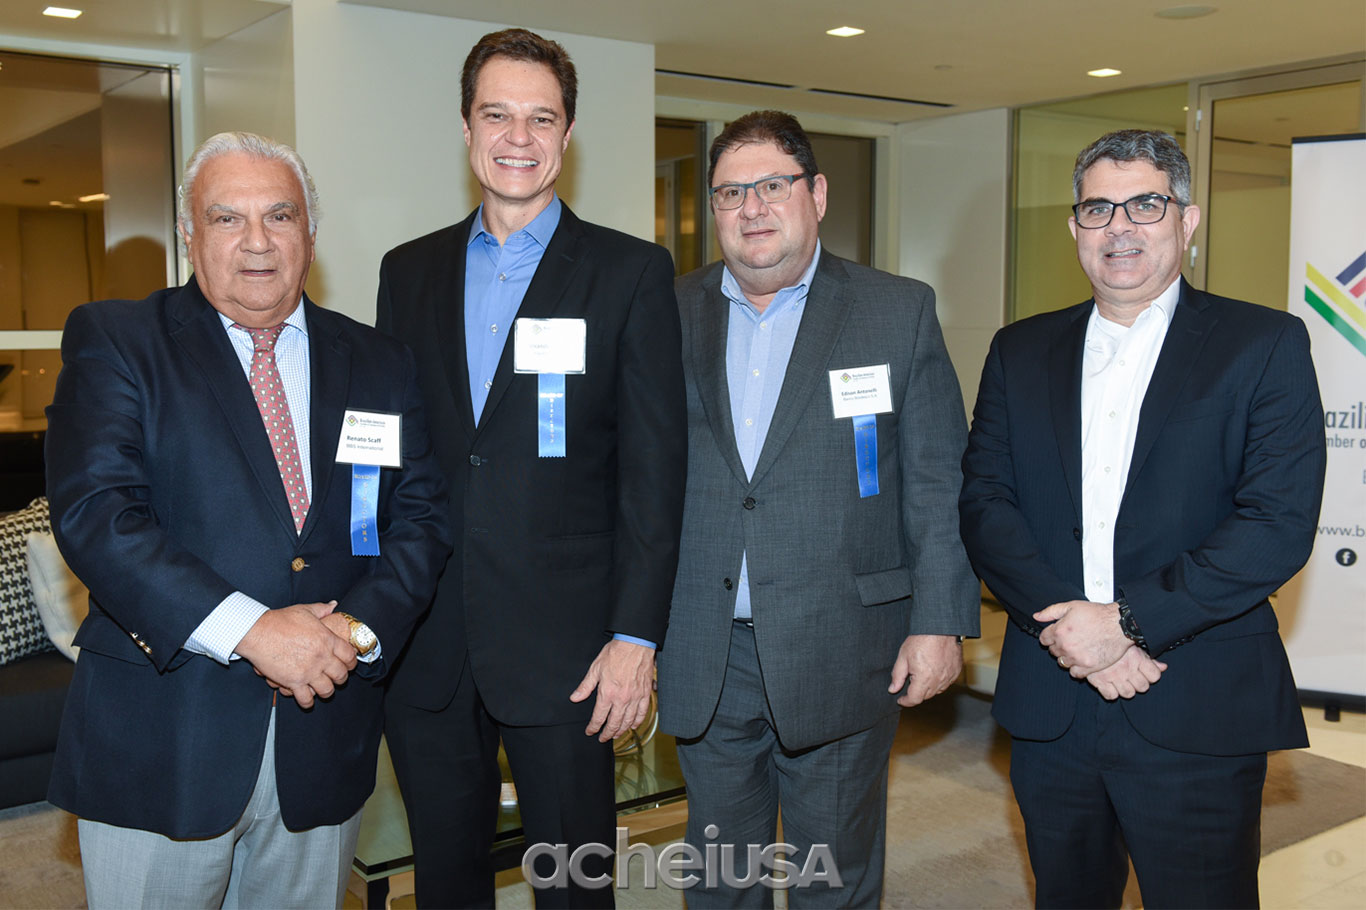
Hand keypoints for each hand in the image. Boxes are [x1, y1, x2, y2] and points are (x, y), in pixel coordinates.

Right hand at [235, 601, 355, 708]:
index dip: (352, 662)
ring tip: (323, 689)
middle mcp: (321, 657)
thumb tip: (334, 605)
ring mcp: (309, 672)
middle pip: (341, 675)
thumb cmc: (280, 620)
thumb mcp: (305, 610)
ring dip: (327, 691)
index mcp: (327, 640)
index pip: (350, 656)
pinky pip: (306, 699)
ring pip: (327, 690)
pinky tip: (307, 699)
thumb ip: (322, 609)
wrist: (258, 632)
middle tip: (336, 677)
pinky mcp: (294, 682)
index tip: (349, 664)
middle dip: (341, 678)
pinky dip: (308, 701)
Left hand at [569, 639, 654, 741]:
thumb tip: (575, 698)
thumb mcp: (595, 668)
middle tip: (603, 738)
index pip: (599, 717)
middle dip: (607, 733)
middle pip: (614, 723)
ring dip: (621, 730)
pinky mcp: (645, 694)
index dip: (593, 727)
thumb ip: (585, 686)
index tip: (590, 731)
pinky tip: (633, 725)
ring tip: (616, 734)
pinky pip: (642, 713)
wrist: (635, 644)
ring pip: (628, 721)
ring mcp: (635, 697)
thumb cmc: (615, 653)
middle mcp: (622, 699)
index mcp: (607, 693)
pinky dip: (637, 721)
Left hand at [888, 634, 962, 706]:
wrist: (941, 628)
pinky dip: (939, 681)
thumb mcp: (903, 657)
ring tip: (922, 673)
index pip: (914, 699)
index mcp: (924, 678)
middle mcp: (938, 681)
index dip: (906, 701)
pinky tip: (933, 670)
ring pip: (936, 691)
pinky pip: (946, 683)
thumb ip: (897, 676)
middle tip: (910, 680)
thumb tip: (893, 689)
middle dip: (916, 692)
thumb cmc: (921, 639)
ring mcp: (949, 677)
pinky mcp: (956, 672)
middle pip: (925, 696)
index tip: (901, 699)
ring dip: (928, 687)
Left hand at [1035, 600, 1129, 676]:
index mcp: (1059, 631)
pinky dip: (1076, 668)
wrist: (1119, 625)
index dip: (1050, 636)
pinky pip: (1075, 673)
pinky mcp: (1089, 667)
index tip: (1057, 635)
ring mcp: (1077, 658)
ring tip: (1077, 650)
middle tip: (1070, 641)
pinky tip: (1081, 660)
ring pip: (1062, 663)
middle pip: (1053, 651)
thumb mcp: (1071, 606)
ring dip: (1067, 657)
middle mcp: (1065, 646)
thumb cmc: (1098, 614)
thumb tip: (1036, 616)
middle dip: (1058, 646)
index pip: (1043, 639)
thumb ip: (1051, 612)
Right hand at [1085, 644, 1167, 699]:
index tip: (1145, 671)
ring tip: (1121, 681)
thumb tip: (1163, 667)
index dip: (1151, 675)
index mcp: (1137, 658)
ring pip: (1129, 693)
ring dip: (1126, 689)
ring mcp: (1114, 676)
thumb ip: (1149, 659)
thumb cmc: (1111, 637)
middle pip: (1143, 687)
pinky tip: (1110, 684)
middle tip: (1131, 676)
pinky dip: (1111, 692)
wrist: (1088, 635)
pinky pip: (1111, 696)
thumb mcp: (1132, 644)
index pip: (1155, 676)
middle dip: (1139, 683)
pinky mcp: (1100, 681)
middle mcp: (1127, 669)